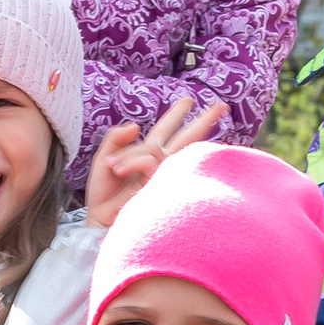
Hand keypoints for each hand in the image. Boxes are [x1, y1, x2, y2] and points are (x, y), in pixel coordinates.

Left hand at [84, 92, 225, 227]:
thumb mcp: (103, 160)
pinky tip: (116, 171)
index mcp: (150, 154)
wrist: (100, 223)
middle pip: (187, 138)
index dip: (177, 114)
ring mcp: (164, 175)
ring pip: (167, 150)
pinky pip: (150, 162)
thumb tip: (136, 126)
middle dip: (204, 120)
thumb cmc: (104, 196)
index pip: (168, 130)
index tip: (189, 100)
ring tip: (113, 169)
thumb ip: (115, 139)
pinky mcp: (161, 187)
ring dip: (134, 156)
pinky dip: (132, 162)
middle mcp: (162, 163)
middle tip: (222, 106)